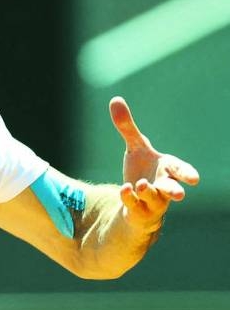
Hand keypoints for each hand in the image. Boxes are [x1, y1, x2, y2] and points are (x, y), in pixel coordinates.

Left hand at [110, 97, 198, 231]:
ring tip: (140, 184)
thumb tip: (115, 99)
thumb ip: (127, 126)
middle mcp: (163, 186)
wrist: (135, 199)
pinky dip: (129, 198)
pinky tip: (124, 189)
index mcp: (167, 169)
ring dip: (148, 192)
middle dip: (174, 190)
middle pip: (171, 188)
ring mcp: (152, 201)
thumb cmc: (142, 170)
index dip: (186, 174)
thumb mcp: (135, 147)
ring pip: (153, 198)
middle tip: (180, 194)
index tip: (194, 179)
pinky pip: (135, 205)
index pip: (179, 170)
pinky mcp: (139, 210)